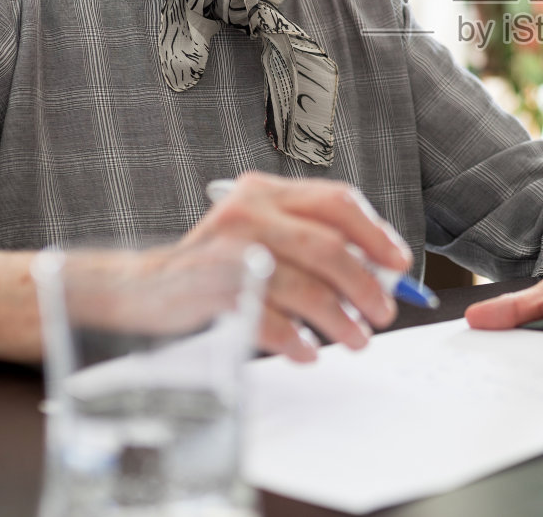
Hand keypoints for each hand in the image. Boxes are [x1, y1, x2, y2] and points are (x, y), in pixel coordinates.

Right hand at [180, 171, 411, 362]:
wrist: (144, 285)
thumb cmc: (216, 264)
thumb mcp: (265, 235)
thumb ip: (313, 240)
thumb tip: (378, 270)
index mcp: (267, 191)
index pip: (336, 201)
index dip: (376, 233)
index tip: (399, 263)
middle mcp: (249, 212)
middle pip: (328, 247)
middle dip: (365, 285)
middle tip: (382, 312)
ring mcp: (230, 249)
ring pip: (305, 286)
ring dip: (339, 320)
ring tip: (355, 339)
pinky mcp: (213, 288)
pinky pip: (270, 319)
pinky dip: (296, 340)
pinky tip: (307, 351)